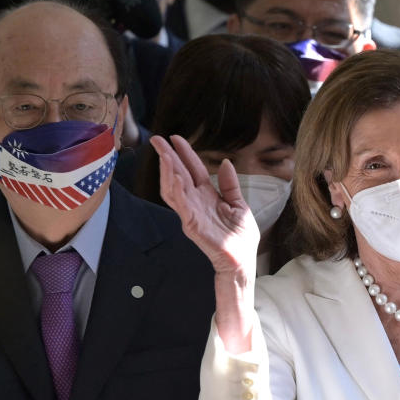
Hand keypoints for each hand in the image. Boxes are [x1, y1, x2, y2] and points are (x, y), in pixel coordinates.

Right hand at [151, 135, 258, 275]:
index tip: (175, 138)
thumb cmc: (240, 238)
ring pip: (174, 189)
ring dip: (168, 171)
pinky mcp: (192, 225)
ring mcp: (192, 213)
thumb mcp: (239, 205)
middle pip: (178, 175)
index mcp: (207, 196)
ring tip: (164, 155)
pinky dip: (177, 191)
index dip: (184, 153)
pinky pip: (181, 206)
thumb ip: (230, 185)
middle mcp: (196, 202)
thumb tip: (226, 162)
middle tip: (157, 139)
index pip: (192, 169)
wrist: (242, 261)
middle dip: (167, 157)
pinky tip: (175, 177)